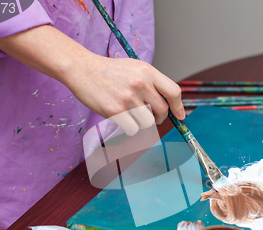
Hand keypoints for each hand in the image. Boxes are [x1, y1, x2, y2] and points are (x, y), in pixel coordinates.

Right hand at [63, 56, 184, 135]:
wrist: (82, 69)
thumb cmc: (110, 71)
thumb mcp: (135, 68)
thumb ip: (152, 83)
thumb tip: (169, 104)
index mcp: (148, 71)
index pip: (174, 92)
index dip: (178, 107)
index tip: (179, 115)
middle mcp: (140, 84)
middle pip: (162, 111)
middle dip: (159, 118)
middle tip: (151, 117)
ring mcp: (128, 98)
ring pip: (148, 122)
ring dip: (143, 123)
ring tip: (133, 115)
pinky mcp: (115, 110)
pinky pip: (133, 129)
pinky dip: (130, 128)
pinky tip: (123, 120)